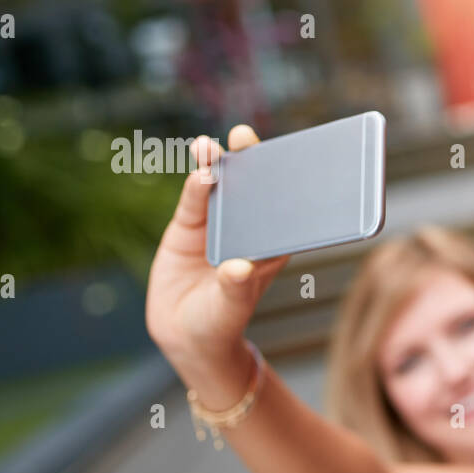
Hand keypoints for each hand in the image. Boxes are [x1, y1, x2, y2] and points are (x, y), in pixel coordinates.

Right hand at [145, 125, 289, 365]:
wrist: (186, 335)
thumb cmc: (220, 322)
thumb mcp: (230, 307)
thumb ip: (234, 287)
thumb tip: (237, 268)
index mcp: (270, 243)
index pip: (281, 205)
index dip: (284, 178)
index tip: (287, 155)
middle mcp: (247, 228)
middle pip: (251, 186)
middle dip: (248, 159)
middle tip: (245, 137)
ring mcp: (217, 224)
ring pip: (219, 187)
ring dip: (216, 164)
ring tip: (211, 147)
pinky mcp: (188, 227)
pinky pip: (193, 201)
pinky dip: (195, 185)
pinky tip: (198, 169)